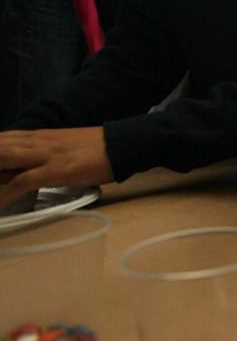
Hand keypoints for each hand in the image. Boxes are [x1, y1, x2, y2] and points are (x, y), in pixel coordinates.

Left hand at [0, 128, 114, 207]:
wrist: (120, 145)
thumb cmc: (96, 148)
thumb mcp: (63, 146)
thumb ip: (43, 152)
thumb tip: (27, 166)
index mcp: (38, 136)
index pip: (3, 138)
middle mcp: (36, 142)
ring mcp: (44, 156)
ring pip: (3, 158)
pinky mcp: (54, 170)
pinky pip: (21, 181)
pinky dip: (5, 193)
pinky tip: (0, 204)